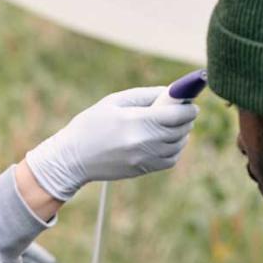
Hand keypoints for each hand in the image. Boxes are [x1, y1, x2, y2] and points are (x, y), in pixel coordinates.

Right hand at [25, 86, 198, 200]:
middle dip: (186, 118)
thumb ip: (145, 95)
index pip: (177, 114)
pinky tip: (164, 141)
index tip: (189, 103)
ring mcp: (144, 159)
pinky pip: (170, 160)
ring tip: (171, 125)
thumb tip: (171, 92)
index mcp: (136, 121)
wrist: (73, 159)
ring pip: (178, 145)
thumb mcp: (114, 101)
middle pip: (181, 130)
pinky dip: (174, 149)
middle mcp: (144, 142)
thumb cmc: (91, 125)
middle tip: (182, 111)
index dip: (188, 107)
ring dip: (181, 134)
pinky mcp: (143, 170)